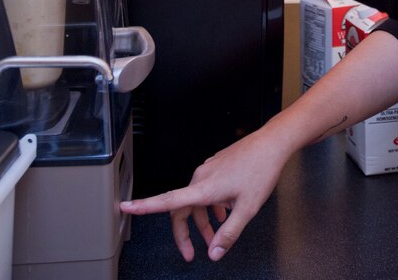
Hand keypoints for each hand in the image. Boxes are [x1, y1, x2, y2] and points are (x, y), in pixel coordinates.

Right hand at [119, 126, 291, 261]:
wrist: (272, 144)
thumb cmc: (261, 170)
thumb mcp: (248, 209)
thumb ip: (229, 233)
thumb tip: (215, 252)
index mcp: (204, 188)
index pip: (167, 200)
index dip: (144, 206)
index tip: (125, 207)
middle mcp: (201, 177)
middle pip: (182, 209)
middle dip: (185, 233)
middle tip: (191, 253)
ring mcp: (209, 170)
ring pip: (197, 201)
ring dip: (203, 221)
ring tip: (217, 236)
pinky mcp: (217, 166)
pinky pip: (207, 190)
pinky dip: (212, 206)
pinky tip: (225, 213)